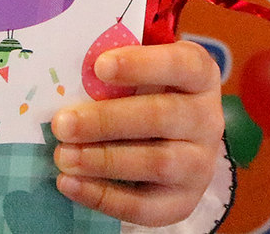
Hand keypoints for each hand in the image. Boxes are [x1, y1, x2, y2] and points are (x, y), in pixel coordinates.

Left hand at [50, 41, 225, 227]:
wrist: (171, 141)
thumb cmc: (143, 91)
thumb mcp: (135, 70)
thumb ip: (111, 66)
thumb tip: (64, 70)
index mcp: (198, 74)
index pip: (180, 64)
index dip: (141, 64)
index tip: (99, 66)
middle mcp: (207, 119)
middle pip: (161, 117)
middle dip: (106, 120)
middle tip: (62, 124)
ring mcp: (200, 163)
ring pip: (157, 163)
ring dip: (104, 161)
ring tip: (63, 156)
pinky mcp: (184, 201)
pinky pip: (146, 206)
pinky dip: (104, 197)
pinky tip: (69, 183)